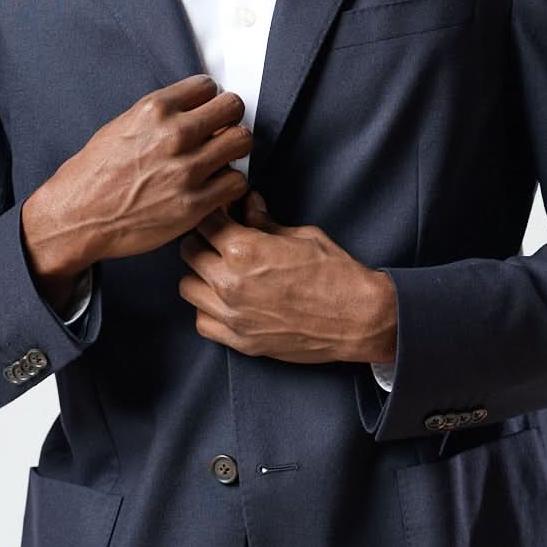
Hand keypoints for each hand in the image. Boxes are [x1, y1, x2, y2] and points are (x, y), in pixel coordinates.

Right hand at [21, 73, 250, 285]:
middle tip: (221, 133)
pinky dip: (230, 184)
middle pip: (233, 107)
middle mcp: (174, 135)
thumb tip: (192, 111)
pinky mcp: (194, 204)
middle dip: (229, 119)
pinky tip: (215, 187)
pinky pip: (237, 182)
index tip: (206, 113)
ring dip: (234, 150)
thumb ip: (160, 116)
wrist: (77, 217)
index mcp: (154, 110)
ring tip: (220, 160)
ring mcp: (186, 170)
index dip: (209, 100)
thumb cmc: (94, 175)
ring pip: (242, 141)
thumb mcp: (121, 127)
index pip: (208, 86)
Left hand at [177, 192, 397, 364]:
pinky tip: (225, 300)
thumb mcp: (302, 235)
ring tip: (219, 269)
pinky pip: (202, 321)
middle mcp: (230, 283)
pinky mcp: (240, 341)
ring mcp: (232, 316)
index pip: (205, 222)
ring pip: (187, 287)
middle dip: (201, 239)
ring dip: (199, 274)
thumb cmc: (336, 274)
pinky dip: (207, 308)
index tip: (222, 212)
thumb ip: (265, 222)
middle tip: (218, 237)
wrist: (359, 319)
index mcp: (244, 251)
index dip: (213, 213)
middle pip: (189, 252)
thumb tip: (248, 205)